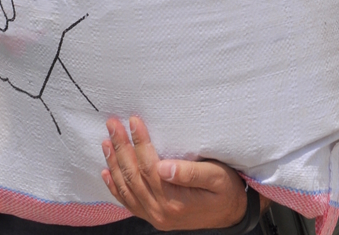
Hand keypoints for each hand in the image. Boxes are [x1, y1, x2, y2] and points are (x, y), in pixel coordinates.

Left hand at [101, 116, 246, 230]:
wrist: (231, 213)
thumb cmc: (226, 190)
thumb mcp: (216, 177)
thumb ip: (190, 173)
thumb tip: (163, 167)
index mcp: (175, 201)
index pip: (150, 168)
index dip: (140, 143)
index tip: (133, 121)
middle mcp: (160, 212)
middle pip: (134, 176)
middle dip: (121, 148)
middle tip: (113, 124)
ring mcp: (154, 216)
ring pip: (127, 189)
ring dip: (114, 164)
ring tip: (107, 141)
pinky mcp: (153, 216)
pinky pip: (129, 203)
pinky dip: (115, 187)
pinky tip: (106, 172)